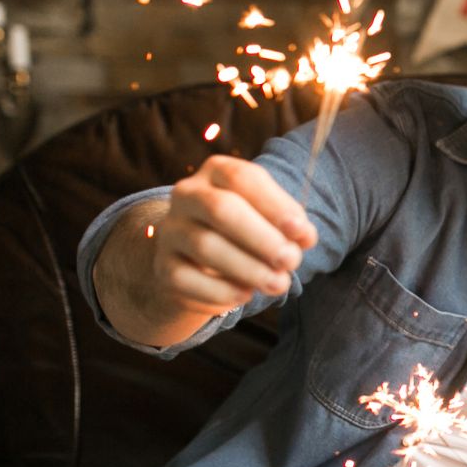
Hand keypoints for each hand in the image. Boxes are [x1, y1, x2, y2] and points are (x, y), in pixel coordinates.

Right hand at [150, 155, 316, 317]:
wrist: (204, 264)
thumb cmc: (248, 233)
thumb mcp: (271, 220)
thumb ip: (289, 224)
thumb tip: (303, 236)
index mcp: (217, 172)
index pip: (242, 178)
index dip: (276, 205)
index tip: (303, 233)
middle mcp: (187, 195)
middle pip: (221, 209)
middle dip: (262, 238)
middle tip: (291, 261)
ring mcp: (171, 230)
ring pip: (206, 246)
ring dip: (249, 268)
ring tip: (278, 283)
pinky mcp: (163, 266)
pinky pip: (187, 279)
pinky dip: (222, 291)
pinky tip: (245, 294)